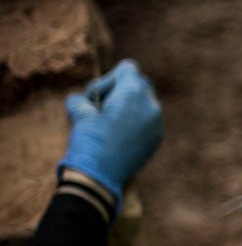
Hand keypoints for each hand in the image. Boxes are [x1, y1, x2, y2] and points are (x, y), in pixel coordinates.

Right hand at [58, 59, 164, 209]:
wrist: (100, 176)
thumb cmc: (89, 141)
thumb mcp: (80, 113)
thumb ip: (83, 98)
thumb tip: (81, 99)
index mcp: (134, 93)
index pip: (128, 68)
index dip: (109, 79)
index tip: (97, 98)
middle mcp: (151, 104)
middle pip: (138, 83)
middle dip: (120, 91)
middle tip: (101, 109)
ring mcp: (157, 122)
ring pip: (145, 102)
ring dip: (128, 107)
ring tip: (109, 123)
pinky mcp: (157, 138)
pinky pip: (148, 120)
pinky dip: (135, 121)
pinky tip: (118, 135)